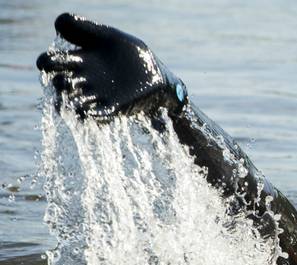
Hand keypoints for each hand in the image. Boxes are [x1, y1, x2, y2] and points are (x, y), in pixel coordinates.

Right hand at [36, 13, 186, 118]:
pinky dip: (91, 115)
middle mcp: (84, 80)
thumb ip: (85, 29)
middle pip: (59, 85)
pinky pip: (97, 115)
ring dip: (70, 104)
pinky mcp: (114, 107)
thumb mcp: (109, 37)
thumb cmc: (132, 55)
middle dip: (59, 85)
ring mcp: (98, 96)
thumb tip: (57, 22)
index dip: (46, 63)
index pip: (52, 63)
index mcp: (80, 61)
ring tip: (72, 104)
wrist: (156, 74)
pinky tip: (89, 113)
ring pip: (74, 104)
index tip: (50, 63)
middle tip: (66, 82)